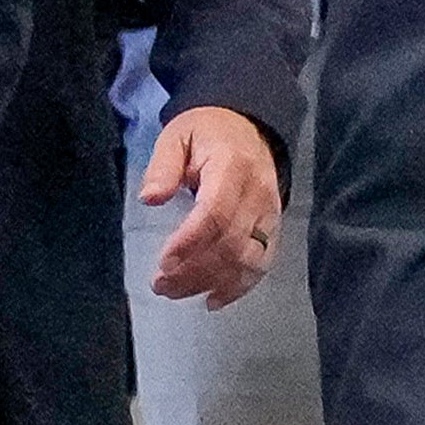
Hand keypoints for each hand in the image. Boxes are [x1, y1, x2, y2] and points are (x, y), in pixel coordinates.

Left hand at [138, 107, 283, 306]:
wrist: (248, 126)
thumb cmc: (206, 132)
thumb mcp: (176, 136)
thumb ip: (163, 166)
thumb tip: (150, 199)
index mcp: (232, 166)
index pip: (215, 213)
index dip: (189, 242)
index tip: (163, 262)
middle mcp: (257, 192)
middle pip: (230, 243)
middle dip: (194, 271)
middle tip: (160, 285)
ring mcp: (270, 212)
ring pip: (247, 259)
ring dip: (211, 282)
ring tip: (177, 292)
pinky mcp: (273, 227)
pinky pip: (261, 263)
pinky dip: (239, 286)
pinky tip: (213, 299)